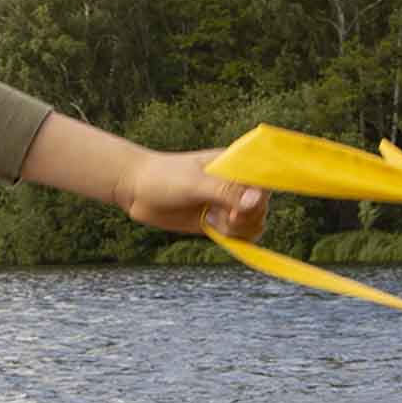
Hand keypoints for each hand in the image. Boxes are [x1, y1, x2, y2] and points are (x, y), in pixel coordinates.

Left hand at [112, 147, 269, 239]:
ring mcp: (226, 203)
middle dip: (246, 218)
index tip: (241, 207)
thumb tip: (256, 201)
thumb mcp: (194, 184)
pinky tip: (210, 226)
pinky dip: (232, 237)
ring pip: (252, 223)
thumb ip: (224, 192)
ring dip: (236, 229)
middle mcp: (235, 184)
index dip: (259, 199)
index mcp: (234, 166)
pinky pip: (239, 234)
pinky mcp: (216, 220)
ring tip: (211, 219)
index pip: (265, 182)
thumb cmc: (163, 177)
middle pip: (261, 207)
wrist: (136, 190)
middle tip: (224, 216)